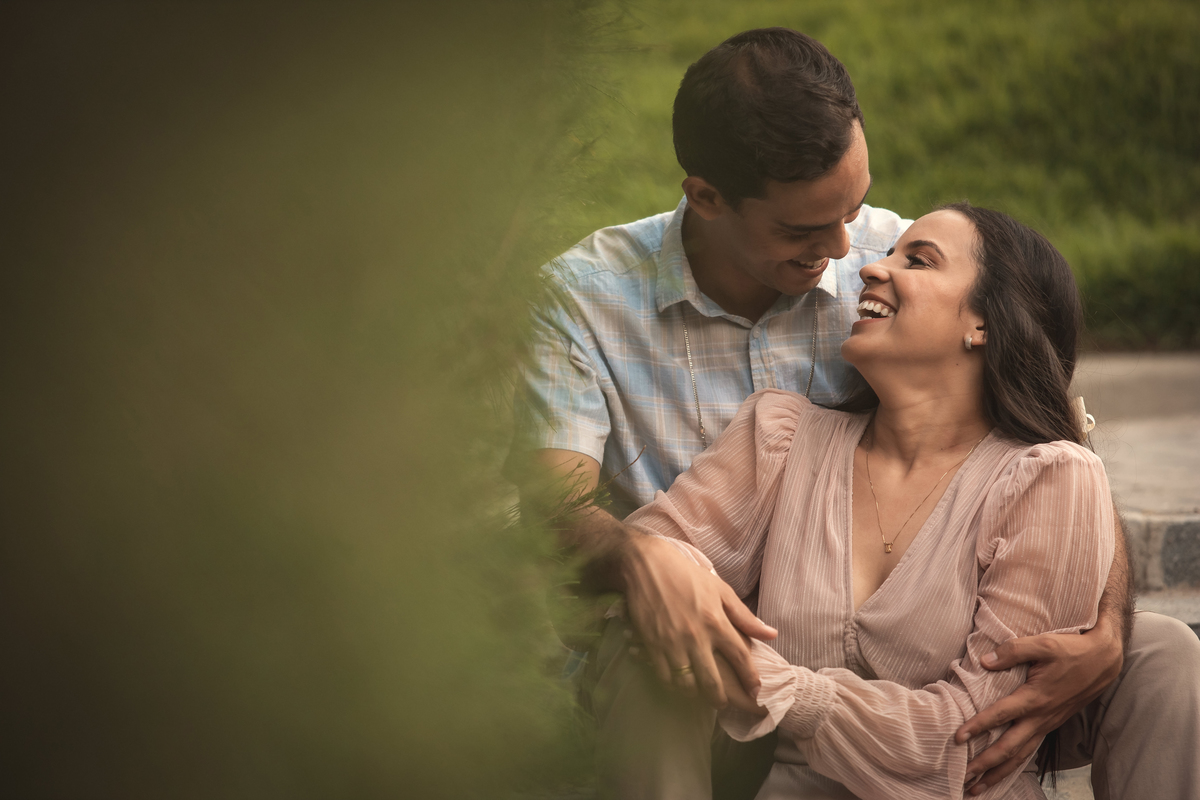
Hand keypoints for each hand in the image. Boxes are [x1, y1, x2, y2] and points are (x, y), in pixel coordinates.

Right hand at [621, 534, 776, 707]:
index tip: (756, 690)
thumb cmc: (686, 575)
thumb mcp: (720, 590)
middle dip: (721, 699)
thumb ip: (745, 616)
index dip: (750, 678)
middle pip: (712, 682)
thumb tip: (771, 634)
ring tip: (700, 694)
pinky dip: (673, 684)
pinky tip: (678, 682)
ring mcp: (672, 643)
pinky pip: (664, 676)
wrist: (646, 565)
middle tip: (723, 703)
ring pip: (686, 684)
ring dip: (695, 694)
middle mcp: (696, 636)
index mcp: (716, 621)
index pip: (740, 658)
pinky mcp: (651, 645)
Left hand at [955, 622, 1121, 793]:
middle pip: (1009, 747)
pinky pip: (1030, 750)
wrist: (1104, 661)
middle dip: (985, 764)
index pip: (1001, 715)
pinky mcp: (1050, 725)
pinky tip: (1002, 771)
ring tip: (978, 788)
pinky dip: (1014, 764)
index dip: (979, 726)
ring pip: (1021, 755)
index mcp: (1035, 697)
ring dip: (998, 772)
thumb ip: (1013, 651)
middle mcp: (1040, 717)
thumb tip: (984, 660)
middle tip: (963, 778)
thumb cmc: (1072, 651)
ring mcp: (1047, 724)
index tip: (958, 738)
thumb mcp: (1044, 644)